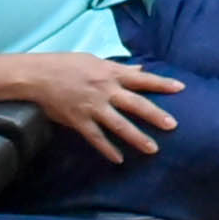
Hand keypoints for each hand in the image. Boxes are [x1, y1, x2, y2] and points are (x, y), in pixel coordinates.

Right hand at [17, 52, 184, 163]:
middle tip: (173, 125)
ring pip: (119, 125)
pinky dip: (108, 149)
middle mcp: (106, 90)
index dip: (162, 83)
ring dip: (137, 137)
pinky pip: (96, 138)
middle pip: (136, 104)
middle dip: (155, 115)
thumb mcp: (95, 60)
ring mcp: (93, 107)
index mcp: (111, 73)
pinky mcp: (79, 121)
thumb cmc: (66, 64)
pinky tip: (119, 159)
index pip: (142, 78)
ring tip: (152, 148)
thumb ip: (119, 67)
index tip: (181, 88)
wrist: (38, 76)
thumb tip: (139, 69)